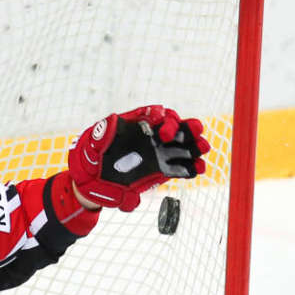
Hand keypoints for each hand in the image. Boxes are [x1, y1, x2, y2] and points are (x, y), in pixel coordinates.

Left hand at [68, 105, 208, 211]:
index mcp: (138, 125)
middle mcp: (152, 137)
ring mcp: (160, 153)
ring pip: (183, 146)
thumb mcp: (93, 142)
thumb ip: (103, 133)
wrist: (92, 180)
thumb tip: (111, 122)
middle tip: (194, 130)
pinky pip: (181, 168)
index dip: (160, 116)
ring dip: (195, 146)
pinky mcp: (163, 171)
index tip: (159, 121)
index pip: (154, 115)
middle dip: (186, 127)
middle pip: (176, 127)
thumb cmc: (93, 156)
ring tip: (203, 148)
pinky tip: (200, 169)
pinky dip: (192, 167)